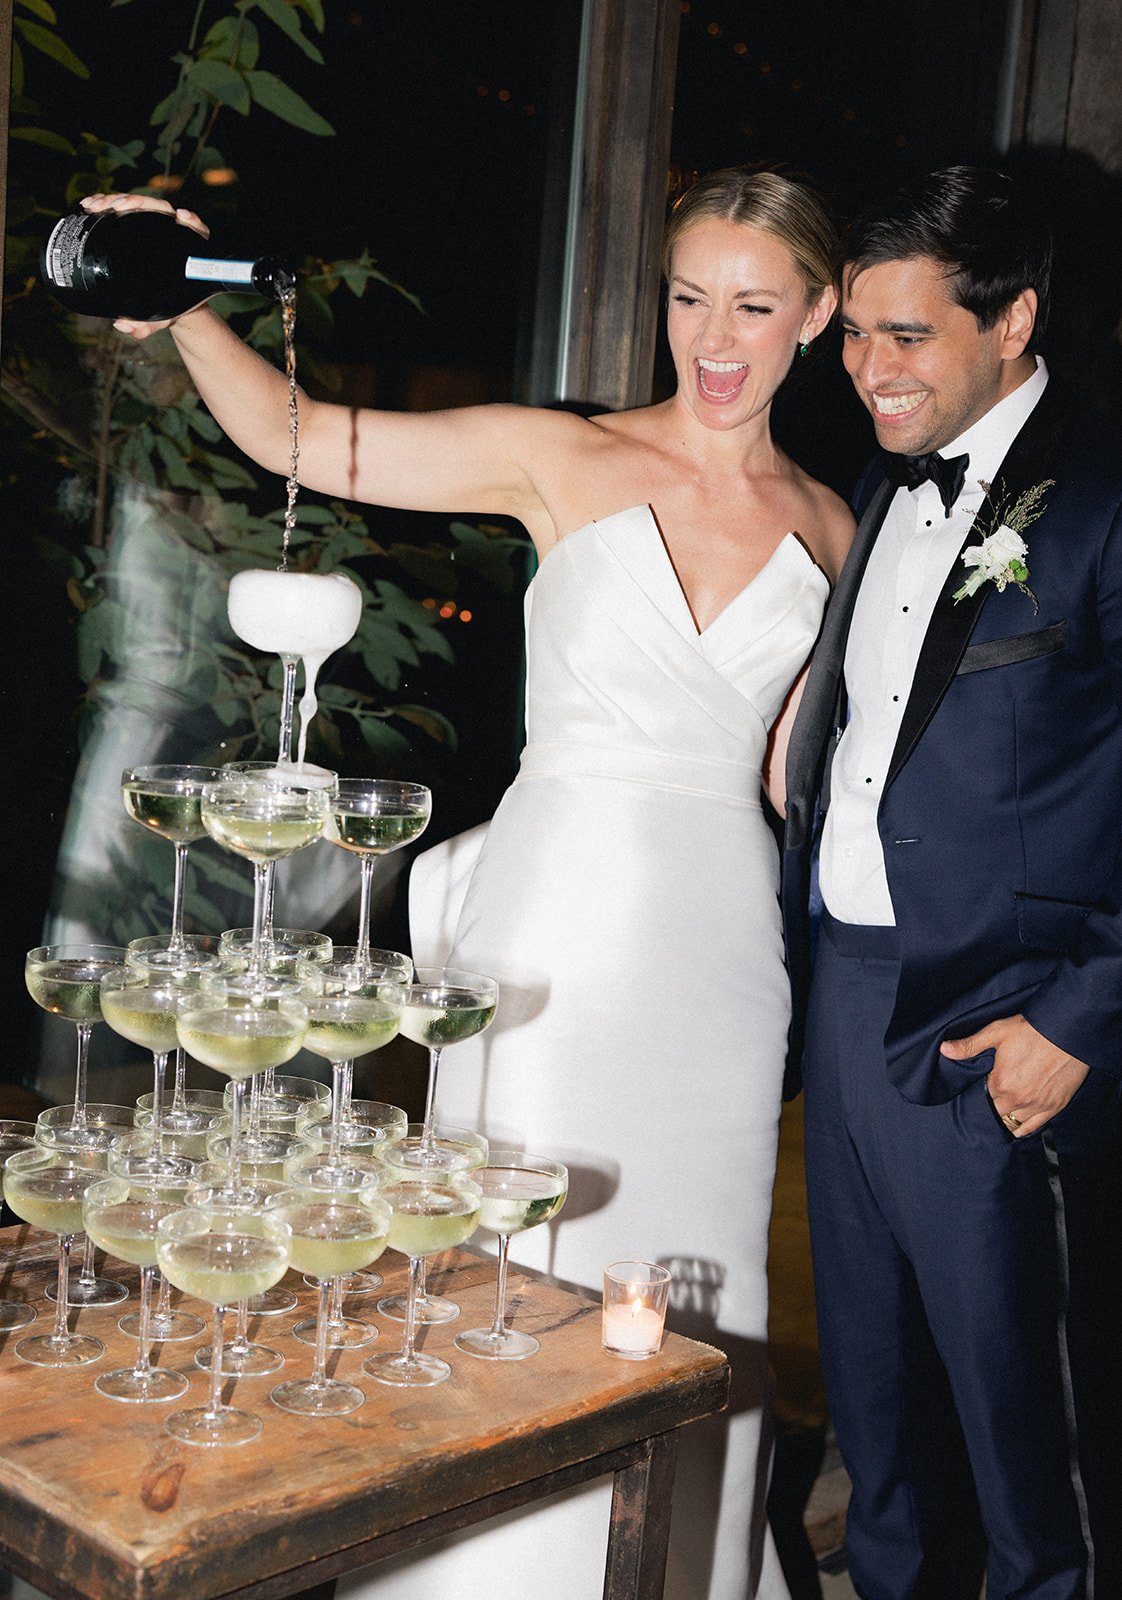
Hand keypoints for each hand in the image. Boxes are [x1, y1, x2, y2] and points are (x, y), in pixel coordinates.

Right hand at [80, 193, 209, 338]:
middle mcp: (174, 233)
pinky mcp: (140, 225)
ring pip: (139, 205)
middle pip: (160, 209)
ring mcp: (156, 226)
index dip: (192, 221)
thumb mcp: (160, 319)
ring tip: (95, 205)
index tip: (181, 217)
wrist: (167, 302)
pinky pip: (125, 208)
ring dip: (116, 199)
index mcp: (188, 251)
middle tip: (117, 208)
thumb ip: (145, 326)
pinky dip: (107, 203)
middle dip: (138, 203)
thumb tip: (122, 325)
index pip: (196, 230)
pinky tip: (89, 204)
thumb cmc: (169, 309)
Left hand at [940, 1013, 1089, 1136]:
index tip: (981, 1087)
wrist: (1068, 1031)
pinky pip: (1033, 1127)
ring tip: (1001, 1111)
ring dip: (1005, 1118)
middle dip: (991, 1106)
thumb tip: (944, 1050)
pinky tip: (1016, 1127)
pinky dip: (1022, 1128)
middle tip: (991, 1098)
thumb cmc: (1031, 1030)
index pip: (981, 1098)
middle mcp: (1017, 1099)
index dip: (979, 1093)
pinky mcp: (1054, 1107)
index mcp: (1000, 1083)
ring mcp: (1037, 1106)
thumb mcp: (996, 1032)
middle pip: (996, 1112)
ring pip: (1012, 1123)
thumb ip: (969, 1045)